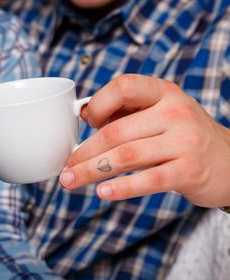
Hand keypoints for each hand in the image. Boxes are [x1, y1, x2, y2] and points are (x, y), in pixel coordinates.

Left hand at [59, 74, 229, 206]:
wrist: (228, 161)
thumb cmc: (181, 136)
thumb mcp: (159, 113)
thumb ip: (124, 112)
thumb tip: (83, 114)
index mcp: (163, 92)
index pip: (123, 86)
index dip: (98, 104)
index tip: (87, 123)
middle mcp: (175, 112)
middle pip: (115, 131)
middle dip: (83, 153)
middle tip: (65, 169)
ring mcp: (184, 141)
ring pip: (125, 156)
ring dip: (92, 171)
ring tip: (71, 181)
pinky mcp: (189, 171)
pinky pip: (148, 180)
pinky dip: (121, 187)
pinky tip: (102, 192)